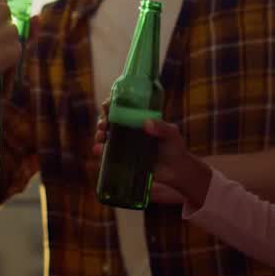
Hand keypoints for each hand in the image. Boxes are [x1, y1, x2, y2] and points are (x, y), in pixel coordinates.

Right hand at [93, 99, 211, 206]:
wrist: (175, 171)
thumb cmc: (175, 148)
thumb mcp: (171, 134)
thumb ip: (162, 127)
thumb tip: (146, 123)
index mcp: (138, 119)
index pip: (121, 107)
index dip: (111, 104)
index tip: (107, 105)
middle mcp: (128, 130)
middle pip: (109, 120)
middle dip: (102, 119)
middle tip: (104, 123)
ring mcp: (124, 144)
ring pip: (105, 135)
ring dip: (99, 133)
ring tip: (102, 135)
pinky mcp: (121, 158)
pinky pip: (107, 153)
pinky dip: (100, 150)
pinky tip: (98, 149)